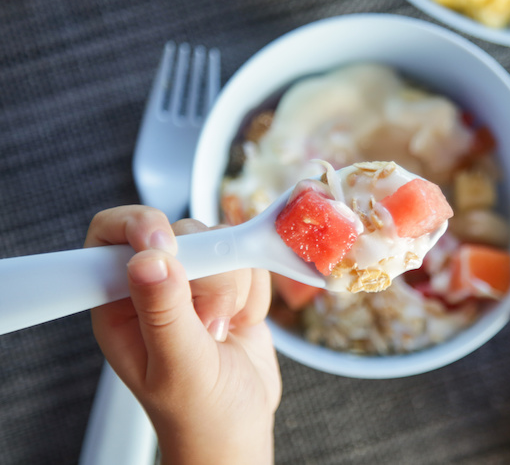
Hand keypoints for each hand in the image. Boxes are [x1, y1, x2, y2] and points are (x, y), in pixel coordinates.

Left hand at [86, 206, 280, 464]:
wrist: (242, 425)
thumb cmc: (200, 412)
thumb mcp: (178, 368)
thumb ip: (164, 313)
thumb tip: (148, 260)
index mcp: (119, 305)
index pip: (111, 236)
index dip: (138, 226)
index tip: (168, 243)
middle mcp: (154, 287)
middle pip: (180, 232)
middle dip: (206, 275)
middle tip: (208, 322)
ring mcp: (194, 282)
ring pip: (220, 242)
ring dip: (234, 288)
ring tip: (222, 330)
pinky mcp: (229, 283)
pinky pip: (248, 260)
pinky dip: (255, 292)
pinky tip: (241, 324)